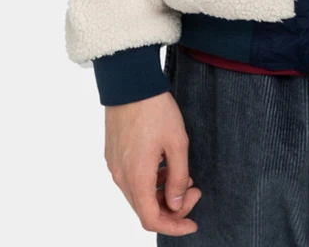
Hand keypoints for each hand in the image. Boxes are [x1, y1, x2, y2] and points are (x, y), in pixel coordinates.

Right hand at [104, 91, 201, 235]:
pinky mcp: (113, 155)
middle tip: (195, 189)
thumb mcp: (177, 143)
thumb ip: (178, 178)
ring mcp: (114, 166)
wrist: (130, 83)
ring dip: (162, 193)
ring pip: (138, 195)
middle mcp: (121, 177)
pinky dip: (150, 181)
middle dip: (173, 207)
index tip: (193, 222)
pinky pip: (131, 179)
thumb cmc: (156, 110)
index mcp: (136, 178)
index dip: (174, 226)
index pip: (152, 220)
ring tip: (184, 176)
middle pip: (145, 209)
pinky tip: (166, 165)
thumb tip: (177, 204)